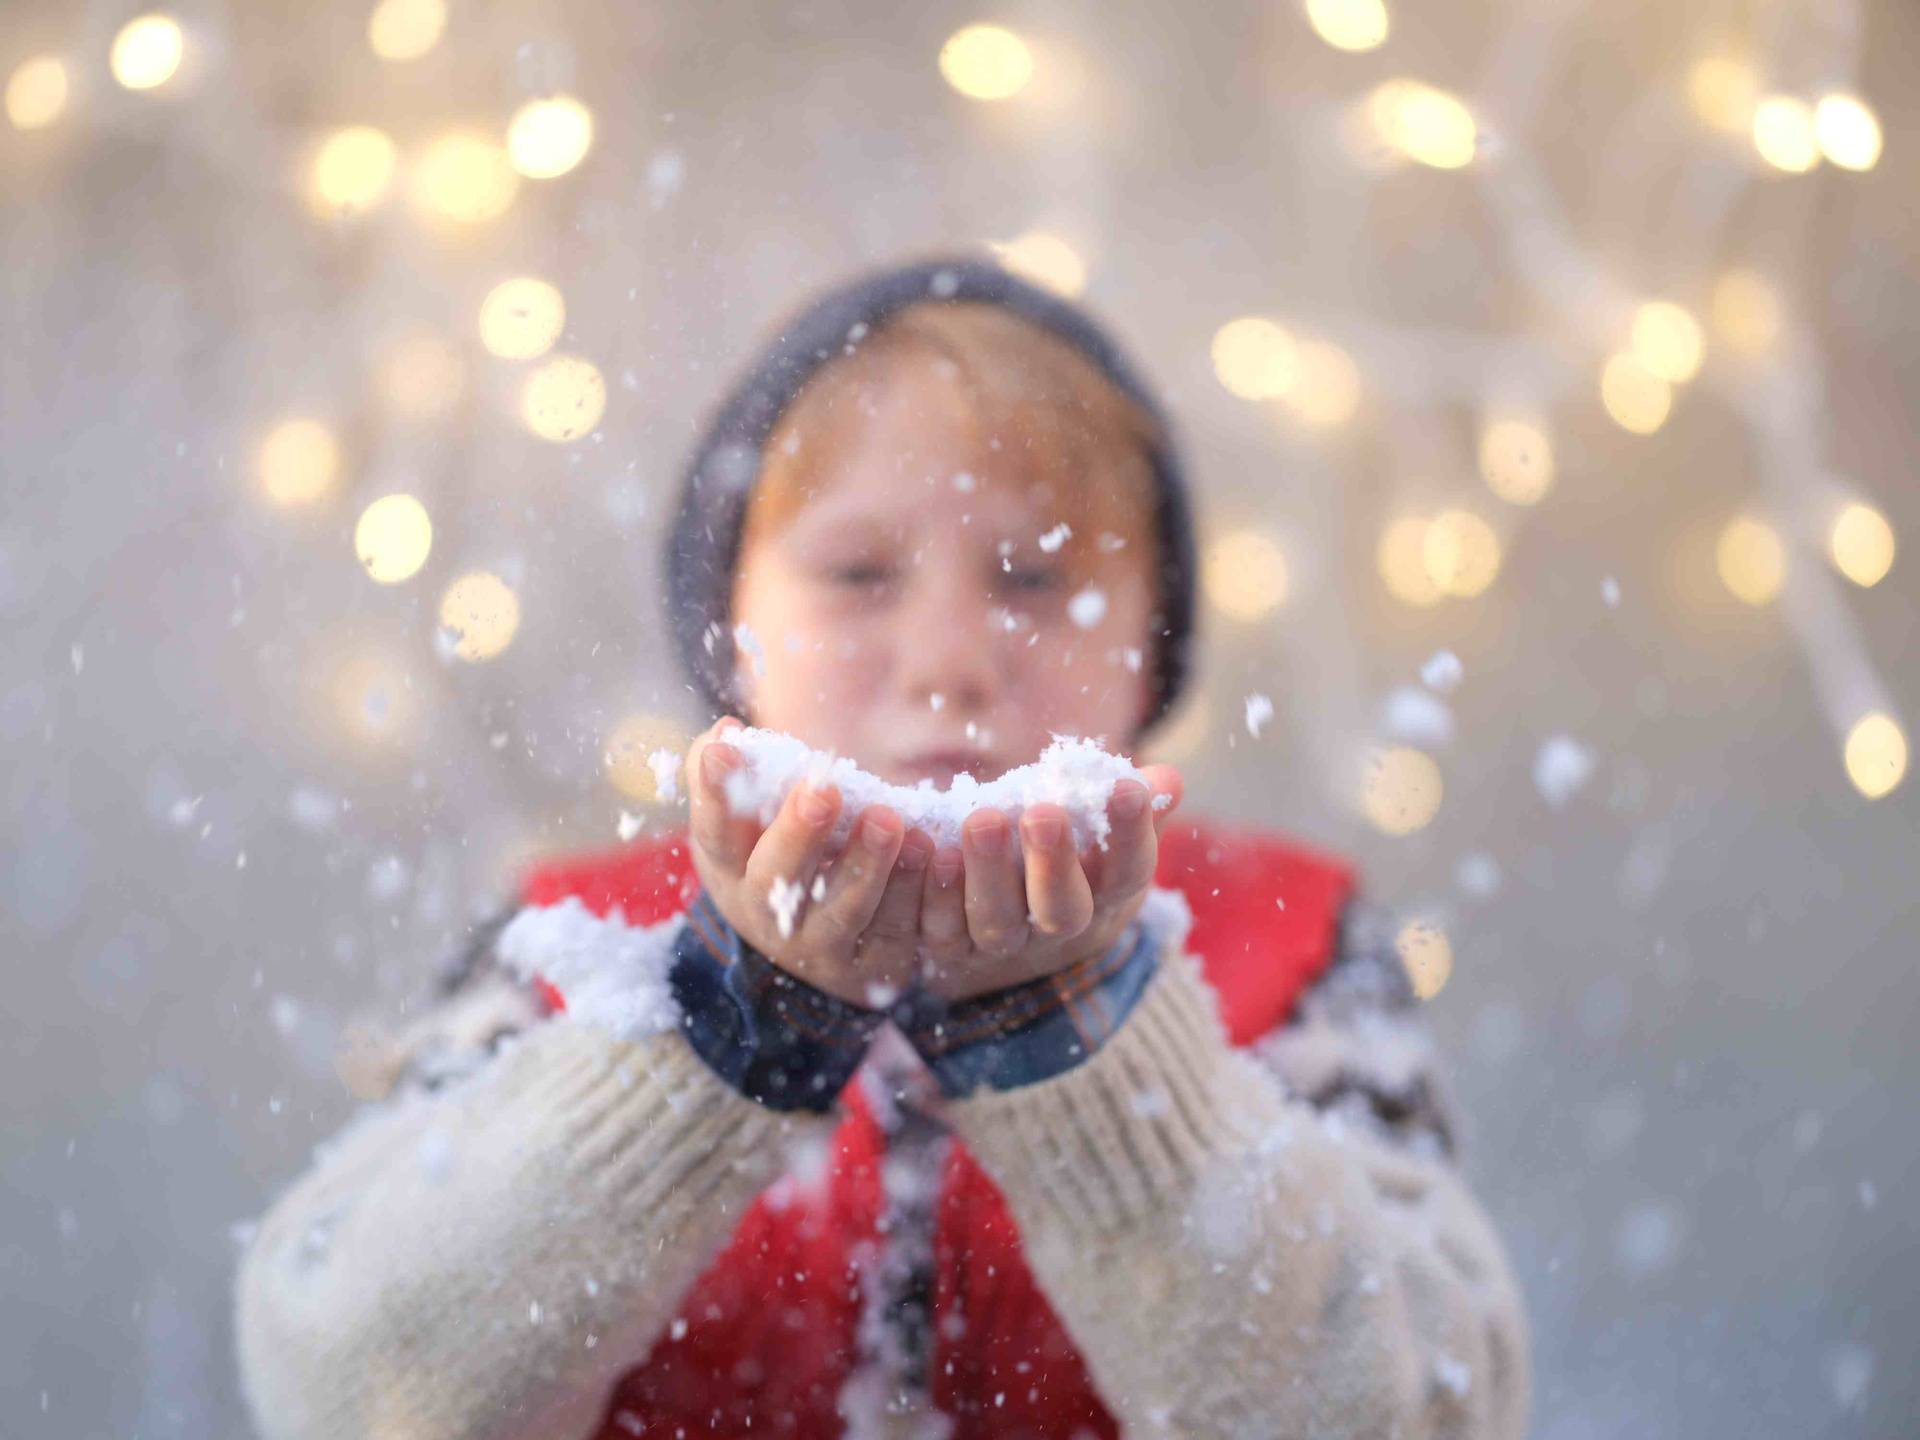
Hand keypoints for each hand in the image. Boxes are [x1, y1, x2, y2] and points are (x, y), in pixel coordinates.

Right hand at [685, 717, 933, 1008]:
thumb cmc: (771, 856)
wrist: (810, 945)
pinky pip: (898, 932)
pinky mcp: (874, 963)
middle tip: (822, 790)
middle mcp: (768, 915)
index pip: (715, 831)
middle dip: (799, 833)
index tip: (726, 750)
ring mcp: (820, 944)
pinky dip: (917, 896)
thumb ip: (727, 776)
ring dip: (866, 866)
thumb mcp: (738, 826)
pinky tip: (937, 855)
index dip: (716, 793)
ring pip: (844, 910)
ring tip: (887, 819)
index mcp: (731, 870)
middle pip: (779, 878)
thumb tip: (727, 731)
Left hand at [917, 765, 1183, 1002]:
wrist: (1015, 931)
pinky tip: (925, 842)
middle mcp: (1057, 930)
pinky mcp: (947, 947)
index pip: (1128, 872)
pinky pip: (935, 926)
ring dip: (986, 873)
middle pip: (1062, 910)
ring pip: (995, 922)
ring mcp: (1001, 944)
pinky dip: (927, 888)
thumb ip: (1135, 805)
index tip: (1126, 788)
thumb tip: (1166, 780)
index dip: (1130, 834)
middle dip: (1053, 863)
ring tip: (982, 819)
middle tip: (1042, 812)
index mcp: (1106, 896)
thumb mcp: (1109, 839)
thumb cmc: (1073, 863)